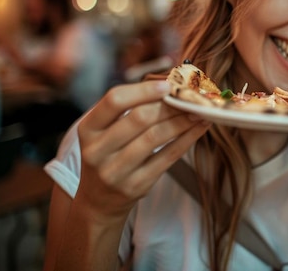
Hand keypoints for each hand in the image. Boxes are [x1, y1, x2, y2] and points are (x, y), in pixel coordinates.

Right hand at [74, 80, 209, 223]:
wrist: (99, 201)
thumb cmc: (108, 155)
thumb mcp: (104, 132)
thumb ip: (127, 109)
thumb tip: (169, 85)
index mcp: (88, 129)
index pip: (114, 100)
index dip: (144, 90)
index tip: (168, 85)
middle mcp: (97, 151)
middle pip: (139, 118)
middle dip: (169, 105)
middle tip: (189, 98)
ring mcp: (116, 171)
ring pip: (155, 137)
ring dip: (181, 121)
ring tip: (198, 111)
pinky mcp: (136, 186)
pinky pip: (167, 157)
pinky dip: (187, 139)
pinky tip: (198, 128)